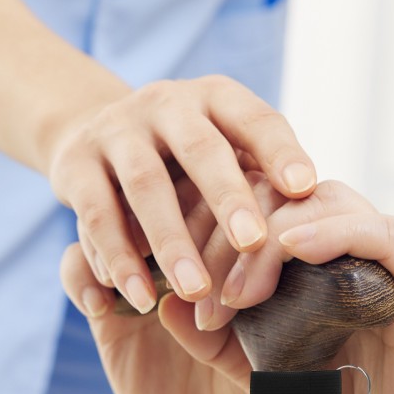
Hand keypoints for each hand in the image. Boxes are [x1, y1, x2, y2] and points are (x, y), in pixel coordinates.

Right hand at [48, 75, 316, 313]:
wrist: (91, 132)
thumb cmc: (184, 157)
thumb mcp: (224, 149)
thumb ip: (261, 174)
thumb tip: (319, 217)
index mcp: (215, 98)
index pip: (255, 118)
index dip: (280, 151)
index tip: (306, 187)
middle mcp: (166, 104)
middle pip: (200, 148)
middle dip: (227, 196)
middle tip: (254, 243)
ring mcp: (116, 131)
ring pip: (145, 185)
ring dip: (172, 240)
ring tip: (196, 292)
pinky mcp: (74, 164)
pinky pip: (96, 215)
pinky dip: (118, 258)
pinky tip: (140, 295)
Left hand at [61, 178, 393, 393]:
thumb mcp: (263, 374)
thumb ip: (217, 341)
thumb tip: (165, 304)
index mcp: (315, 258)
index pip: (257, 201)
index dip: (206, 224)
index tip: (175, 280)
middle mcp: (350, 246)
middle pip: (284, 193)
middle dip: (228, 235)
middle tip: (200, 293)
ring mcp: (389, 261)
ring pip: (328, 201)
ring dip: (270, 238)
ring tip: (238, 294)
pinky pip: (382, 234)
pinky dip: (336, 232)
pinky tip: (297, 252)